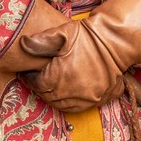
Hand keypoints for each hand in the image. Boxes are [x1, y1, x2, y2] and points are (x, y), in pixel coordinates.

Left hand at [18, 0, 140, 112]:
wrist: (117, 41)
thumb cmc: (89, 36)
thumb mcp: (63, 33)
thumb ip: (40, 41)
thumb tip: (23, 44)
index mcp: (59, 78)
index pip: (37, 85)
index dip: (30, 78)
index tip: (29, 72)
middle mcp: (73, 92)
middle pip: (50, 97)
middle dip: (42, 89)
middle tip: (40, 79)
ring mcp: (89, 98)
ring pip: (65, 106)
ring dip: (56, 98)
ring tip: (54, 87)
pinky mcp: (101, 98)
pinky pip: (82, 107)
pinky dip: (72, 102)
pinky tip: (70, 93)